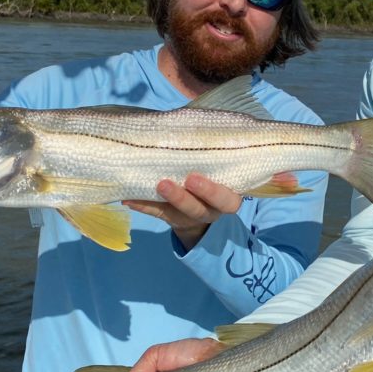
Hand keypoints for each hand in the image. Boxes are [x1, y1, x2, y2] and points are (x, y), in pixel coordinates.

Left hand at [124, 173, 242, 249]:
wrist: (205, 212)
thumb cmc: (217, 183)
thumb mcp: (228, 177)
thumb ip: (231, 165)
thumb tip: (246, 154)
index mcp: (227, 201)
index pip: (226, 201)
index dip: (211, 192)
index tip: (193, 178)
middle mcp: (208, 211)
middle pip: (197, 209)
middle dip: (182, 198)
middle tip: (165, 183)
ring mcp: (187, 217)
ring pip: (176, 212)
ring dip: (160, 201)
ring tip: (150, 186)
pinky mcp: (169, 217)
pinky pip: (155, 212)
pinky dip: (142, 204)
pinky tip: (127, 197)